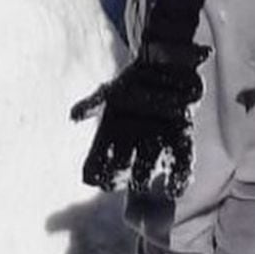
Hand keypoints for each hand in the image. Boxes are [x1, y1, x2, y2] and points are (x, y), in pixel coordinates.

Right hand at [72, 42, 207, 197]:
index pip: (96, 169)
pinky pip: (180, 169)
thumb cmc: (132, 81)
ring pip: (147, 174)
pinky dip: (177, 181)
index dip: (96, 176)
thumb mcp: (109, 91)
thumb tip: (73, 117)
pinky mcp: (181, 142)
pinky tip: (173, 188)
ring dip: (144, 176)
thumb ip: (92, 104)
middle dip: (122, 176)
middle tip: (123, 171)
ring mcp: (156, 147)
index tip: (96, 177)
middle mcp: (131, 148)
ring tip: (143, 177)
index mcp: (110, 138)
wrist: (163, 65)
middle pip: (123, 175)